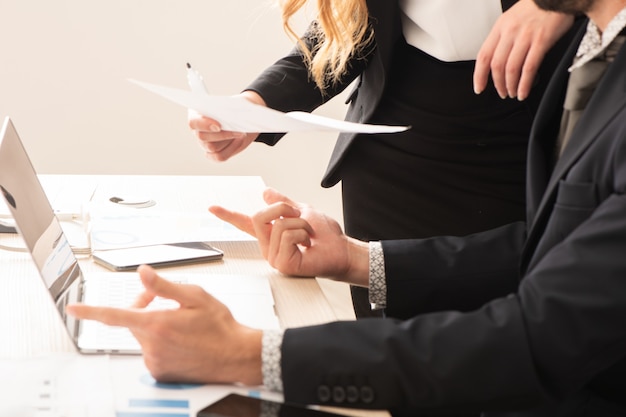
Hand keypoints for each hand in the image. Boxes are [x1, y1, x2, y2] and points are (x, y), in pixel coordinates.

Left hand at [66, 265, 262, 384]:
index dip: (90, 311)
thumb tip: (143, 273)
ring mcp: (156, 362)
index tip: (72, 308)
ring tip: (182, 324)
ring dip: (154, 326)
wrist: (235, 355)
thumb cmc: (219, 326)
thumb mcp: (195, 297)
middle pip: (133, 321)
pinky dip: (161, 344)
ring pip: (144, 337)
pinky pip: (152, 353)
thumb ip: (164, 286)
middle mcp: (153, 345)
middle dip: (144, 308)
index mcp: (158, 324)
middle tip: (164, 301)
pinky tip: (182, 340)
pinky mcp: (160, 372)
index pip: (115, 316)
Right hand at [188, 91, 264, 160]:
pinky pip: (219, 156)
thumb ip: (228, 107)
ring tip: (241, 133)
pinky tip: (239, 140)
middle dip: (222, 134)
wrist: (243, 119)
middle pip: (202, 137)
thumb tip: (232, 117)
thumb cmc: (235, 108)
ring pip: (212, 147)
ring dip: (228, 140)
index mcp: (196, 115)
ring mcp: (204, 144)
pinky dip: (231, 149)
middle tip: (238, 130)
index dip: (204, 125)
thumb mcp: (233, 103)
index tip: (218, 126)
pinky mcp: (214, 154)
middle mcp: (197, 131)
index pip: (193, 122)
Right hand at [209, 188, 369, 284]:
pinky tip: (307, 245)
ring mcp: (274, 256)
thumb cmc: (325, 236)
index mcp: (271, 234)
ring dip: (300, 223)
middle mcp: (268, 246)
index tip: (212, 207)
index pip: (245, 223)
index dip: (228, 215)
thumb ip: (284, 203)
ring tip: (308, 236)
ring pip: (277, 224)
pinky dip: (302, 234)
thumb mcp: (303, 211)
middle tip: (302, 219)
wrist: (341, 249)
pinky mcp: (282, 264)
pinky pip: (287, 236)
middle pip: (259, 215)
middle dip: (285, 209)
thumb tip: (266, 193)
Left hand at [473, 0, 572, 99]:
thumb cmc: (537, 6)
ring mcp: (525, 36)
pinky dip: (525, 83)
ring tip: (513, 94)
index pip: (483, 55)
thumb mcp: (513, 18)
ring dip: (511, 86)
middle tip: (502, 93)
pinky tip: (524, 91)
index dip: (479, 75)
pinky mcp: (541, 40)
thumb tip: (498, 61)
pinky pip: (529, 68)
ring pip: (511, 69)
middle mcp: (510, 31)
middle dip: (497, 84)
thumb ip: (504, 37)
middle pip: (497, 65)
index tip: (479, 87)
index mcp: (500, 26)